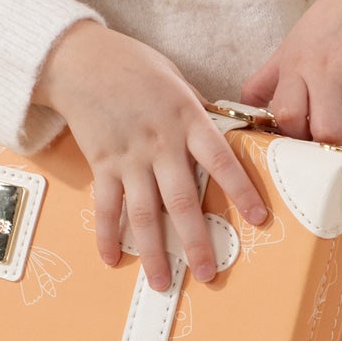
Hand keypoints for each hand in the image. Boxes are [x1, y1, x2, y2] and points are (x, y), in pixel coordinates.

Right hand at [32, 21, 269, 292]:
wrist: (81, 58)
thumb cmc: (134, 65)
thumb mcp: (176, 80)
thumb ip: (195, 115)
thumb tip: (216, 141)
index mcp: (187, 119)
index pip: (221, 160)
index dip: (242, 190)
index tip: (261, 218)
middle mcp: (160, 143)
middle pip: (182, 200)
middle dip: (196, 241)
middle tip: (208, 274)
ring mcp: (129, 156)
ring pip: (143, 213)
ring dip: (154, 251)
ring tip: (162, 282)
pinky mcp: (102, 163)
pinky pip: (106, 206)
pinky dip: (107, 234)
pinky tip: (113, 259)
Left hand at [241, 0, 341, 150]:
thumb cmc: (323, 28)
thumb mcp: (287, 50)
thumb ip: (264, 83)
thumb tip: (244, 115)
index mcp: (297, 67)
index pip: (288, 115)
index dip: (293, 137)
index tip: (302, 141)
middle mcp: (329, 72)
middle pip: (327, 131)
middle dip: (329, 151)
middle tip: (332, 150)